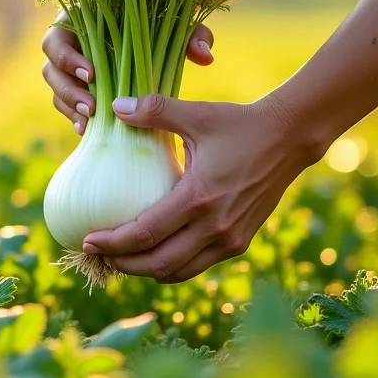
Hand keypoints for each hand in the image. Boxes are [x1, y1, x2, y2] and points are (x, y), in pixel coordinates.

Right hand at [41, 10, 216, 134]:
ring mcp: (72, 71)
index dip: (67, 57)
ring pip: (57, 92)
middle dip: (67, 91)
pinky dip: (77, 120)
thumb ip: (193, 34)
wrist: (164, 32)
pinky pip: (69, 109)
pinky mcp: (81, 92)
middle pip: (49, 70)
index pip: (56, 38)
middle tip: (92, 107)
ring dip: (70, 109)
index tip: (92, 72)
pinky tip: (91, 133)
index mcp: (80, 20)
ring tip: (91, 124)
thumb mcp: (181, 23)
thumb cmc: (168, 20)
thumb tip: (205, 56)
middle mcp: (71, 45)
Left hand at [81, 93, 318, 282]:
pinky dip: (170, 266)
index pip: (145, 233)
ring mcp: (230, 239)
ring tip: (120, 259)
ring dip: (146, 271)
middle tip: (98, 255)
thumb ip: (154, 110)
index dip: (112, 243)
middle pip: (157, 264)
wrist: (290, 139)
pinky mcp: (239, 243)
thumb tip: (114, 106)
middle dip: (122, 265)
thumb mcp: (197, 114)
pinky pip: (196, 265)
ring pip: (177, 272)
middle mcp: (215, 226)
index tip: (87, 242)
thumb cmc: (239, 124)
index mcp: (198, 197)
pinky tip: (152, 251)